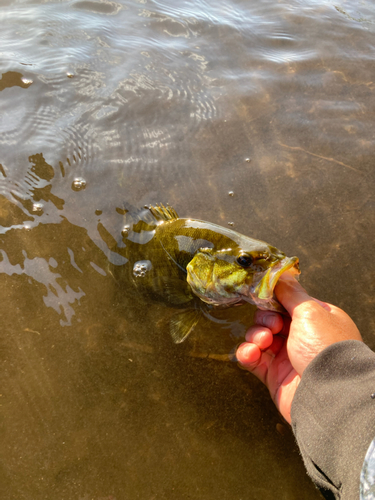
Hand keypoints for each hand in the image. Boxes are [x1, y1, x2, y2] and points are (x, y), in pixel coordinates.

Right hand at [236, 274, 361, 422]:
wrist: (328, 393)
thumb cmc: (326, 349)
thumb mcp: (310, 310)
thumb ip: (291, 293)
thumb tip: (281, 274)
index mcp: (315, 318)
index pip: (287, 302)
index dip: (273, 299)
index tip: (262, 296)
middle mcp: (301, 336)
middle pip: (269, 318)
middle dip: (264, 319)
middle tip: (272, 326)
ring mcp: (286, 356)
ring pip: (258, 337)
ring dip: (255, 335)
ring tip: (263, 342)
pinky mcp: (273, 374)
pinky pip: (252, 359)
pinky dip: (247, 353)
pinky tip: (251, 353)